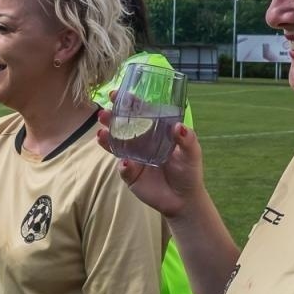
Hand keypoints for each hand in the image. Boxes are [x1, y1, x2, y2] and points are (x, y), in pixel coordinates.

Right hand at [96, 100, 206, 219]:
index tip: (117, 93)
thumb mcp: (192, 153)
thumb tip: (178, 126)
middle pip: (122, 127)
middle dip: (111, 118)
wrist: (184, 199)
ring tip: (102, 134)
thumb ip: (187, 139)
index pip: (139, 113)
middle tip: (103, 113)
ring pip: (116, 145)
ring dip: (107, 139)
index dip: (128, 103)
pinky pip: (124, 169)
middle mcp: (141, 142)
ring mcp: (133, 158)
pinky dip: (123, 165)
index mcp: (155, 131)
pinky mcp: (131, 175)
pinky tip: (125, 163)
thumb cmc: (188, 171)